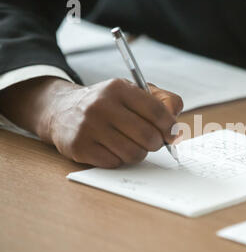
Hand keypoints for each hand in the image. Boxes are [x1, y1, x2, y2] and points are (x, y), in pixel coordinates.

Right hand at [0, 77, 182, 167]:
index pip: (157, 112)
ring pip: (134, 153)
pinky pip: (115, 163)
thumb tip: (177, 124)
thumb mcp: (132, 91)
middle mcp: (101, 105)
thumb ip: (162, 101)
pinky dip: (119, 159)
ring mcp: (88, 127)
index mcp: (118, 88)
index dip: (170, 127)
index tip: (173, 135)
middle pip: (148, 136)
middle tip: (152, 141)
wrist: (62, 110)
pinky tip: (112, 148)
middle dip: (156, 143)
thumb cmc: (108, 103)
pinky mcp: (79, 147)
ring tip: (131, 144)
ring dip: (138, 153)